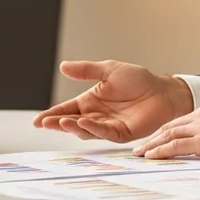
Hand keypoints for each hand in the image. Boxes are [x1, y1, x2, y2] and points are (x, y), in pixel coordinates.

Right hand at [33, 60, 193, 142]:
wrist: (162, 90)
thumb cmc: (138, 80)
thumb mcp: (108, 69)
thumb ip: (86, 70)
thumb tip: (62, 66)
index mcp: (90, 101)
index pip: (66, 109)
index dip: (51, 115)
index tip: (37, 121)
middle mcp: (96, 115)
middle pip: (71, 122)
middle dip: (56, 123)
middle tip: (43, 123)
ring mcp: (108, 126)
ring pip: (85, 130)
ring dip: (72, 127)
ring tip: (61, 122)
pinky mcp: (121, 133)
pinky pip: (104, 132)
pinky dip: (92, 128)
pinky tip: (83, 122)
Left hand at [132, 104, 199, 160]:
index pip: (179, 122)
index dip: (164, 131)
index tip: (154, 139)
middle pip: (169, 127)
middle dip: (153, 138)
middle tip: (140, 147)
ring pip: (168, 135)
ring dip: (151, 145)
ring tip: (140, 154)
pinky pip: (175, 145)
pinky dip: (160, 150)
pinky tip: (151, 156)